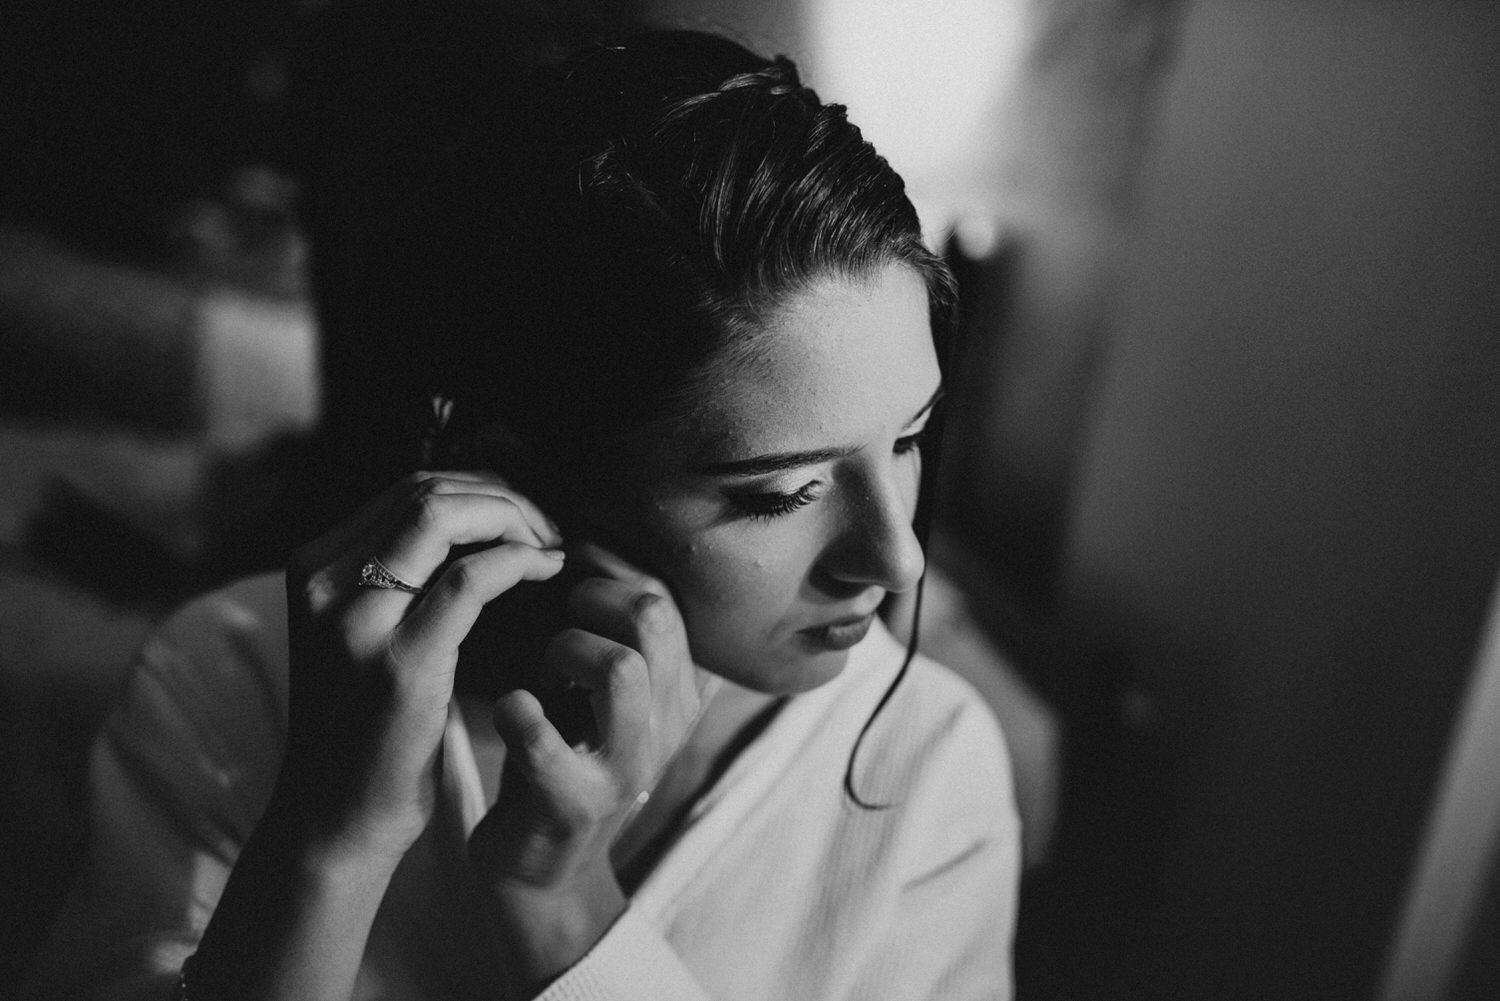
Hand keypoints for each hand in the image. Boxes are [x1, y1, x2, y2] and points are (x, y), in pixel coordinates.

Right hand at [273, 470, 566, 868]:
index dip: (479, 490)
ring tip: (549, 546)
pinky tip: (546, 571)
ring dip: (514, 520)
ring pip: (444, 518)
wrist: (334, 816)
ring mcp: (356, 620)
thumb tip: (465, 517)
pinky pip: (471, 579)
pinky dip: (519, 560)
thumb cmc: (362, 726)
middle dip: (501, 497)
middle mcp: (322, 582)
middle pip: (426, 492)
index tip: (523, 517)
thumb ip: (392, 574)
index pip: (406, 490)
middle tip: (546, 528)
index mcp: (312, 568)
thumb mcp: (358, 633)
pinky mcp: (399, 661)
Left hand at [467, 543, 703, 988]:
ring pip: (622, 669)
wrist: (540, 866)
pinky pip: (553, 746)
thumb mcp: (595, 688)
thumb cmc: (558, 752)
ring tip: (540, 667)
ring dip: (564, 648)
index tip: (562, 559)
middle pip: (654, 616)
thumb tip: (577, 538)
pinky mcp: (577, 804)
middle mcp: (667, 724)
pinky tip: (510, 707)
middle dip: (591, 596)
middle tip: (553, 614)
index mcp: (677, 687)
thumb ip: (604, 626)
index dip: (608, 564)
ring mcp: (628, 767)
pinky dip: (522, 714)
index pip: (665, 594)